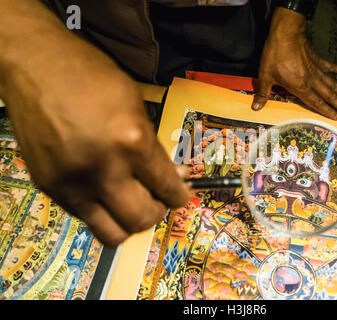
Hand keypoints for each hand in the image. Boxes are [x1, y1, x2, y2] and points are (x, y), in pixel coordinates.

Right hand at [2, 31, 190, 246]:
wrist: (36, 67)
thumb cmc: (92, 77)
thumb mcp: (136, 105)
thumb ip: (154, 147)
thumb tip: (172, 177)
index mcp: (131, 142)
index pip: (167, 188)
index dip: (180, 196)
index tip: (181, 194)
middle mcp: (102, 171)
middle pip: (141, 220)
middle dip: (158, 212)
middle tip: (158, 198)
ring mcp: (72, 184)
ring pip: (112, 233)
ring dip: (129, 222)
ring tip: (132, 202)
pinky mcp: (49, 188)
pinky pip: (86, 217)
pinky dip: (103, 211)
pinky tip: (105, 191)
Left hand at [251, 7, 336, 119]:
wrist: (285, 34)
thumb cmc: (275, 56)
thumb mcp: (265, 76)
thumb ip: (263, 93)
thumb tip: (256, 108)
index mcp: (300, 86)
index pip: (316, 102)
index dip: (327, 111)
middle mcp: (311, 80)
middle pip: (329, 95)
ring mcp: (316, 69)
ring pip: (332, 84)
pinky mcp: (317, 59)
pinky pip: (330, 67)